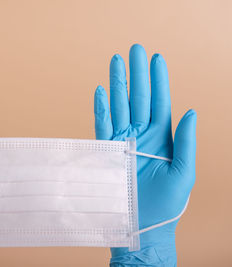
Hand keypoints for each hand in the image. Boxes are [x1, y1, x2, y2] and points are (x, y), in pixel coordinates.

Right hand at [94, 44, 196, 265]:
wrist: (140, 228)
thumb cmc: (165, 206)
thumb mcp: (184, 174)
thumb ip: (186, 142)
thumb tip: (191, 111)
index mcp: (162, 139)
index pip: (160, 102)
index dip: (159, 81)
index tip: (157, 58)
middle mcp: (141, 137)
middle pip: (138, 99)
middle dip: (137, 74)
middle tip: (135, 49)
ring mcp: (122, 143)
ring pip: (119, 107)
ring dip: (117, 84)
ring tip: (116, 61)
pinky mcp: (107, 153)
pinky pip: (103, 127)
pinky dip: (101, 109)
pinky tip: (101, 91)